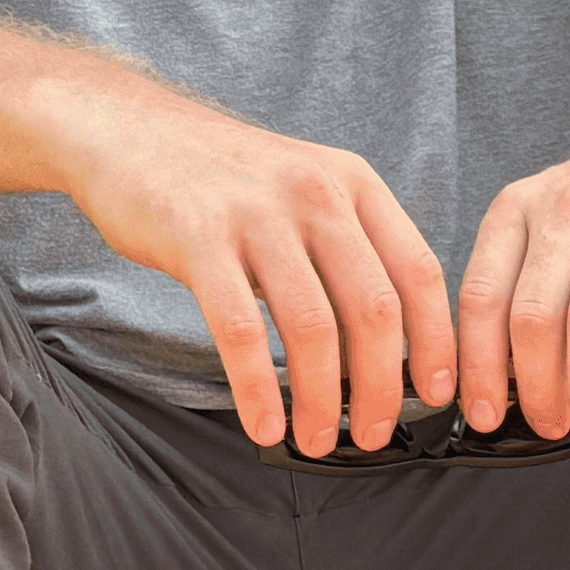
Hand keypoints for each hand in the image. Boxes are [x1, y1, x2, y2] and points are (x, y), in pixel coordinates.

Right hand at [62, 98, 452, 456]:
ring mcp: (258, 214)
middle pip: (375, 309)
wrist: (129, 129)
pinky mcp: (199, 238)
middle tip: (373, 434)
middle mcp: (317, 194)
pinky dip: (257, 388)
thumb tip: (390, 340)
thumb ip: (351, 247)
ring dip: (321, 399)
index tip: (440, 394)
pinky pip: (240, 329)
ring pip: (313, 327)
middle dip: (382, 387)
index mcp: (355, 184)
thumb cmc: (224, 178)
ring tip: (317, 440)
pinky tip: (264, 424)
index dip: (437, 342)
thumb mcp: (307, 188)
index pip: (420, 273)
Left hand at [457, 110, 569, 443]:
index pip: (481, 298)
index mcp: (516, 211)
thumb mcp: (543, 219)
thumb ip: (516, 283)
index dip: (477, 366)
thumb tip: (493, 374)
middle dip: (536, 389)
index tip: (482, 414)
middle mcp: (564, 211)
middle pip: (533, 316)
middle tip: (548, 428)